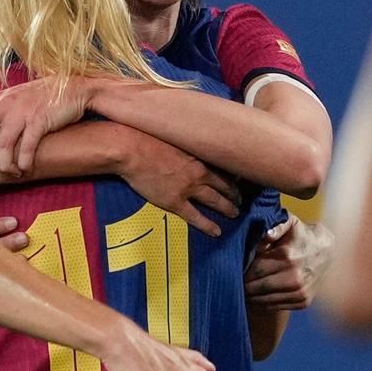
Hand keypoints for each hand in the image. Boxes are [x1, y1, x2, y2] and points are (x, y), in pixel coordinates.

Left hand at [0, 76, 90, 176]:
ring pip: (3, 143)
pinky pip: (27, 146)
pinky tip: (24, 169)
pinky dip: (24, 162)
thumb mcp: (15, 98)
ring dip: (2, 163)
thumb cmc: (43, 97)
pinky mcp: (41, 121)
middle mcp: (6, 105)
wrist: (74, 87)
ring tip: (7, 173)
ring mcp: (23, 113)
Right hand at [119, 130, 239, 236]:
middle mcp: (198, 173)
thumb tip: (190, 147)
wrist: (131, 150)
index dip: (232, 176)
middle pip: (224, 186)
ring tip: (234, 214)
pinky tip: (216, 232)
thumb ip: (185, 146)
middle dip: (234, 194)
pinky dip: (208, 225)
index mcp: (198, 157)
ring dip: (227, 208)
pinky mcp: (175, 202)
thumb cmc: (147, 139)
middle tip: (240, 200)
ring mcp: (188, 189)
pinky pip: (196, 217)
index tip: (238, 180)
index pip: (223, 168)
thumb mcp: (174, 138)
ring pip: (215, 201)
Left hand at [244, 214, 333, 309]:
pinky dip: (264, 302)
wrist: (327, 251)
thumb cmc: (302, 235)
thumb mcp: (290, 222)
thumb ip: (275, 227)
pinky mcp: (303, 301)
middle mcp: (295, 277)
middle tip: (236, 280)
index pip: (255, 271)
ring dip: (251, 296)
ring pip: (265, 300)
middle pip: (258, 287)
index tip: (236, 269)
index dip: (243, 271)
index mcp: (288, 257)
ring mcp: (300, 292)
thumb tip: (266, 235)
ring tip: (244, 288)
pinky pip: (276, 306)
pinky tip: (258, 295)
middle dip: (244, 284)